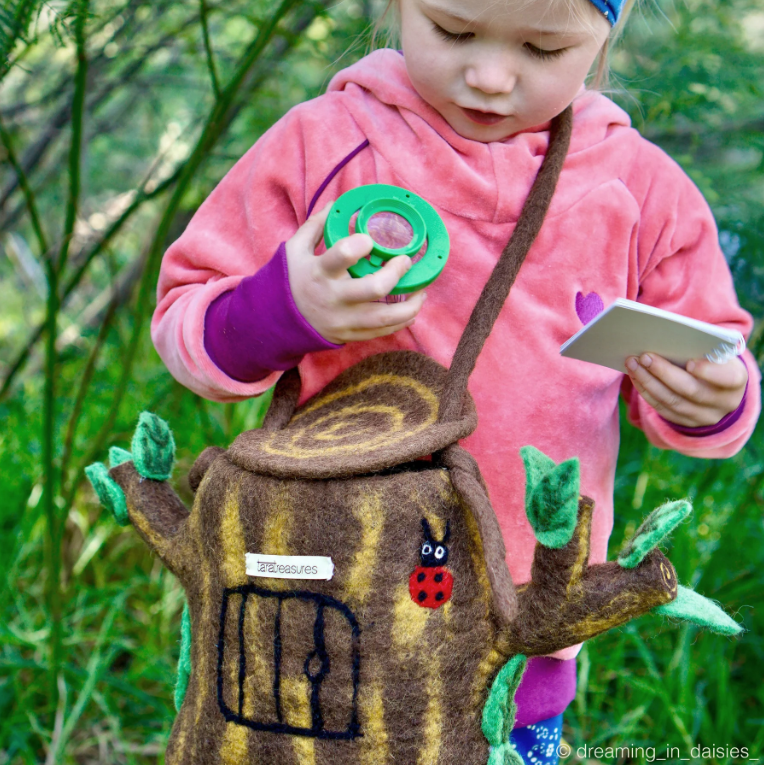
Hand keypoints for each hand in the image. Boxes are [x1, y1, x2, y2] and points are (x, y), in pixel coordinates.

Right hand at [285, 201, 426, 343]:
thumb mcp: (295, 249)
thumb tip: (337, 202)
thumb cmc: (290, 279)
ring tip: (421, 291)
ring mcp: (343, 319)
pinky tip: (411, 308)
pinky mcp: (351, 334)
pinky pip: (383, 331)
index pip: (342, 255)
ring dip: (410, 304)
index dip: (361, 244)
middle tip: (405, 261)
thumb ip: (316, 225)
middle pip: (374, 288)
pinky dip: (402, 320)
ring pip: (385, 316)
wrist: (277, 321)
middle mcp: (333, 297)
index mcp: (319, 272)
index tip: (370, 239)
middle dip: (396, 272)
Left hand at [625, 353, 747, 427]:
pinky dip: (646, 391)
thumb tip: (670, 338)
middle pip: (691, 390)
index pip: (726, 378)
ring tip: (632, 363)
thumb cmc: (715, 362)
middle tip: (644, 356)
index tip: (689, 362)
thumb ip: (702, 348)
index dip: (709, 372)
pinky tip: (635, 376)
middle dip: (664, 372)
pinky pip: (662, 409)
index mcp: (736, 380)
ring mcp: (704, 417)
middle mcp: (723, 403)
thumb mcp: (718, 354)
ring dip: (648, 381)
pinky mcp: (685, 423)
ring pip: (672, 401)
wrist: (719, 390)